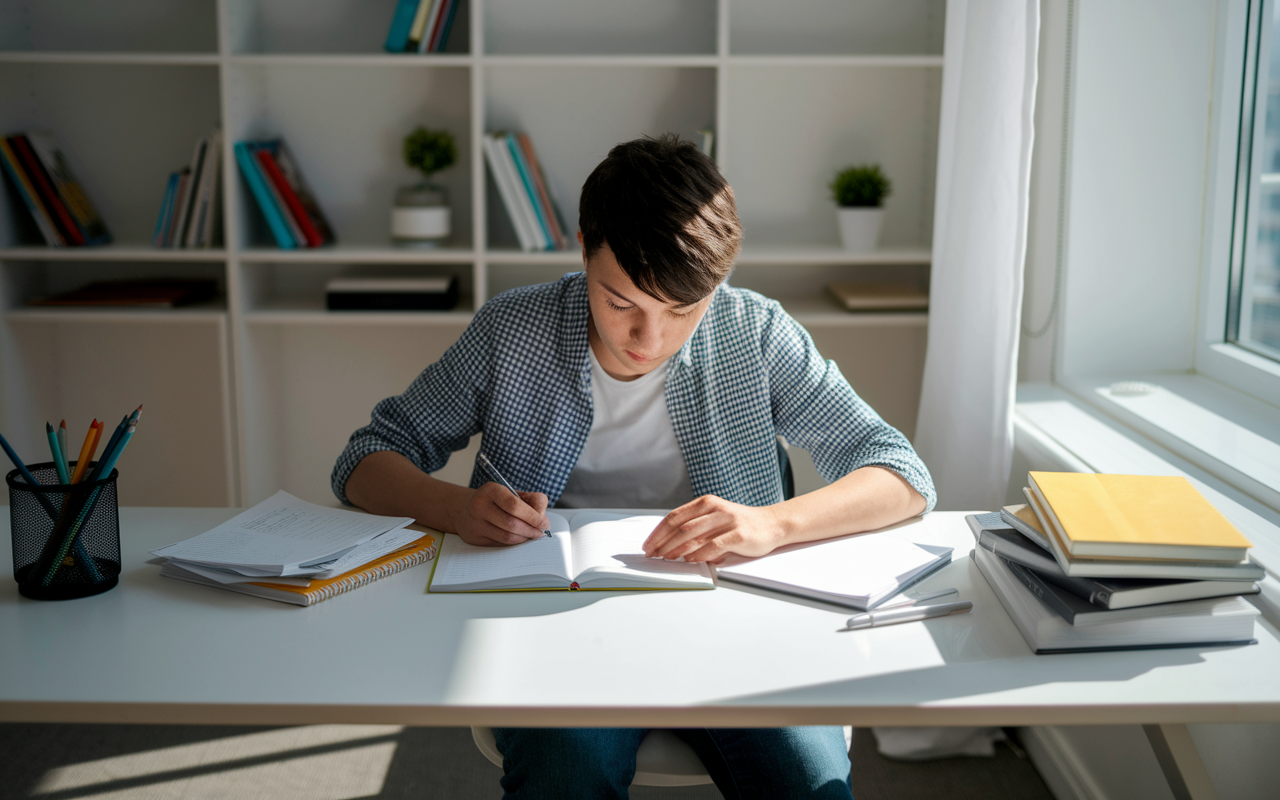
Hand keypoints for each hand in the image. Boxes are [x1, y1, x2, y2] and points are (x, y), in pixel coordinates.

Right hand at [455, 482, 549, 546]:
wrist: (466, 508)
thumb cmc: (496, 500)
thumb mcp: (513, 492)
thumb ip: (532, 500)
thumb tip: (542, 519)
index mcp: (491, 490)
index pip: (515, 506)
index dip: (533, 517)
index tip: (544, 524)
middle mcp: (479, 505)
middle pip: (511, 524)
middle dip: (531, 530)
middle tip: (540, 533)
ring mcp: (475, 523)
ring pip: (506, 537)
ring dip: (524, 538)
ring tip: (532, 535)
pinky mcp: (474, 537)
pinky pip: (500, 543)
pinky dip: (514, 542)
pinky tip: (519, 538)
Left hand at [642, 495, 783, 563]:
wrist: (772, 524)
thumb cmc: (740, 524)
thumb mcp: (715, 518)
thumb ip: (695, 527)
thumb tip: (668, 544)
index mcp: (706, 503)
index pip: (675, 516)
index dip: (658, 532)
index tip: (648, 545)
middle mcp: (715, 509)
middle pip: (681, 527)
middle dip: (663, 542)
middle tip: (653, 555)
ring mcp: (728, 521)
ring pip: (694, 535)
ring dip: (676, 549)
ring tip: (666, 558)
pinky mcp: (739, 535)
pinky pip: (714, 545)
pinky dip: (699, 554)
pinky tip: (690, 560)